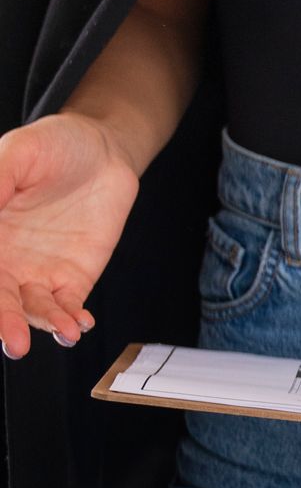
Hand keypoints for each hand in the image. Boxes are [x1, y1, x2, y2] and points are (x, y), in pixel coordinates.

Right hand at [0, 113, 140, 357]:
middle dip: (6, 322)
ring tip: (65, 330)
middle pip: (1, 298)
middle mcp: (6, 258)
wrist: (102, 150)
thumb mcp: (16, 155)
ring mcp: (38, 270)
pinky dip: (72, 318)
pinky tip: (79, 323)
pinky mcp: (73, 277)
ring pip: (34, 309)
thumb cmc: (52, 144)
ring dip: (45, 324)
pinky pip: (68, 306)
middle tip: (14, 342)